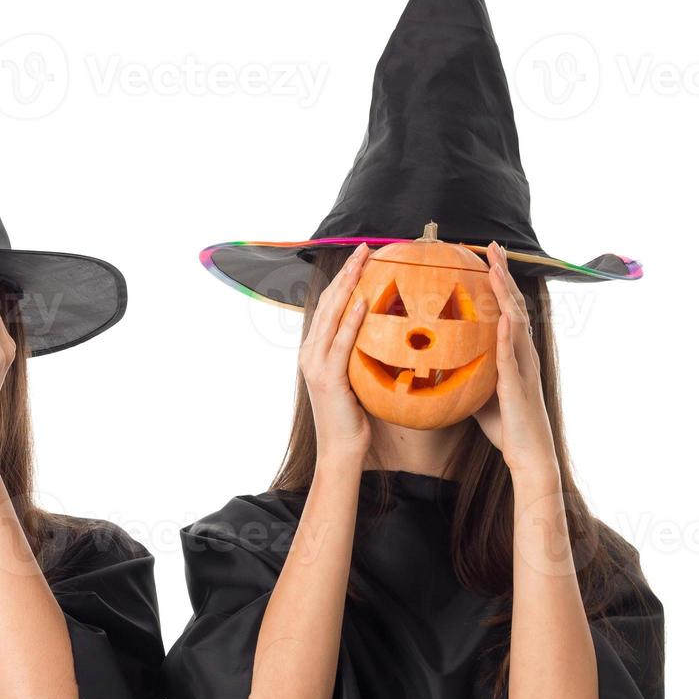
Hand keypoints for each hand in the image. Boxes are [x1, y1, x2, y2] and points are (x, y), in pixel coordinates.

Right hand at [299, 244, 372, 458]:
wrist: (340, 450)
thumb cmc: (354, 418)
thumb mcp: (358, 378)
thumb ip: (362, 354)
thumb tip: (388, 334)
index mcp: (315, 350)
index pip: (330, 306)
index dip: (345, 279)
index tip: (363, 258)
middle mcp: (310, 352)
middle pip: (328, 302)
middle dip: (347, 272)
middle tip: (365, 248)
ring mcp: (315, 363)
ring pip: (332, 315)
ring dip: (349, 285)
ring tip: (363, 262)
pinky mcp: (327, 376)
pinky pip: (341, 342)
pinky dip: (352, 319)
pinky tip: (364, 300)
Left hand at [472, 242, 559, 481]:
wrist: (527, 453)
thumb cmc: (504, 424)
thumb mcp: (477, 389)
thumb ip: (465, 369)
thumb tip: (436, 359)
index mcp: (513, 351)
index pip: (505, 308)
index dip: (497, 283)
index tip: (486, 258)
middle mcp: (522, 352)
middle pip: (514, 305)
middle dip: (503, 275)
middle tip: (494, 247)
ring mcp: (522, 366)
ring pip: (515, 321)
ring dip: (505, 293)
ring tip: (496, 267)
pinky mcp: (517, 384)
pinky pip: (511, 355)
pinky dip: (506, 334)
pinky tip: (499, 318)